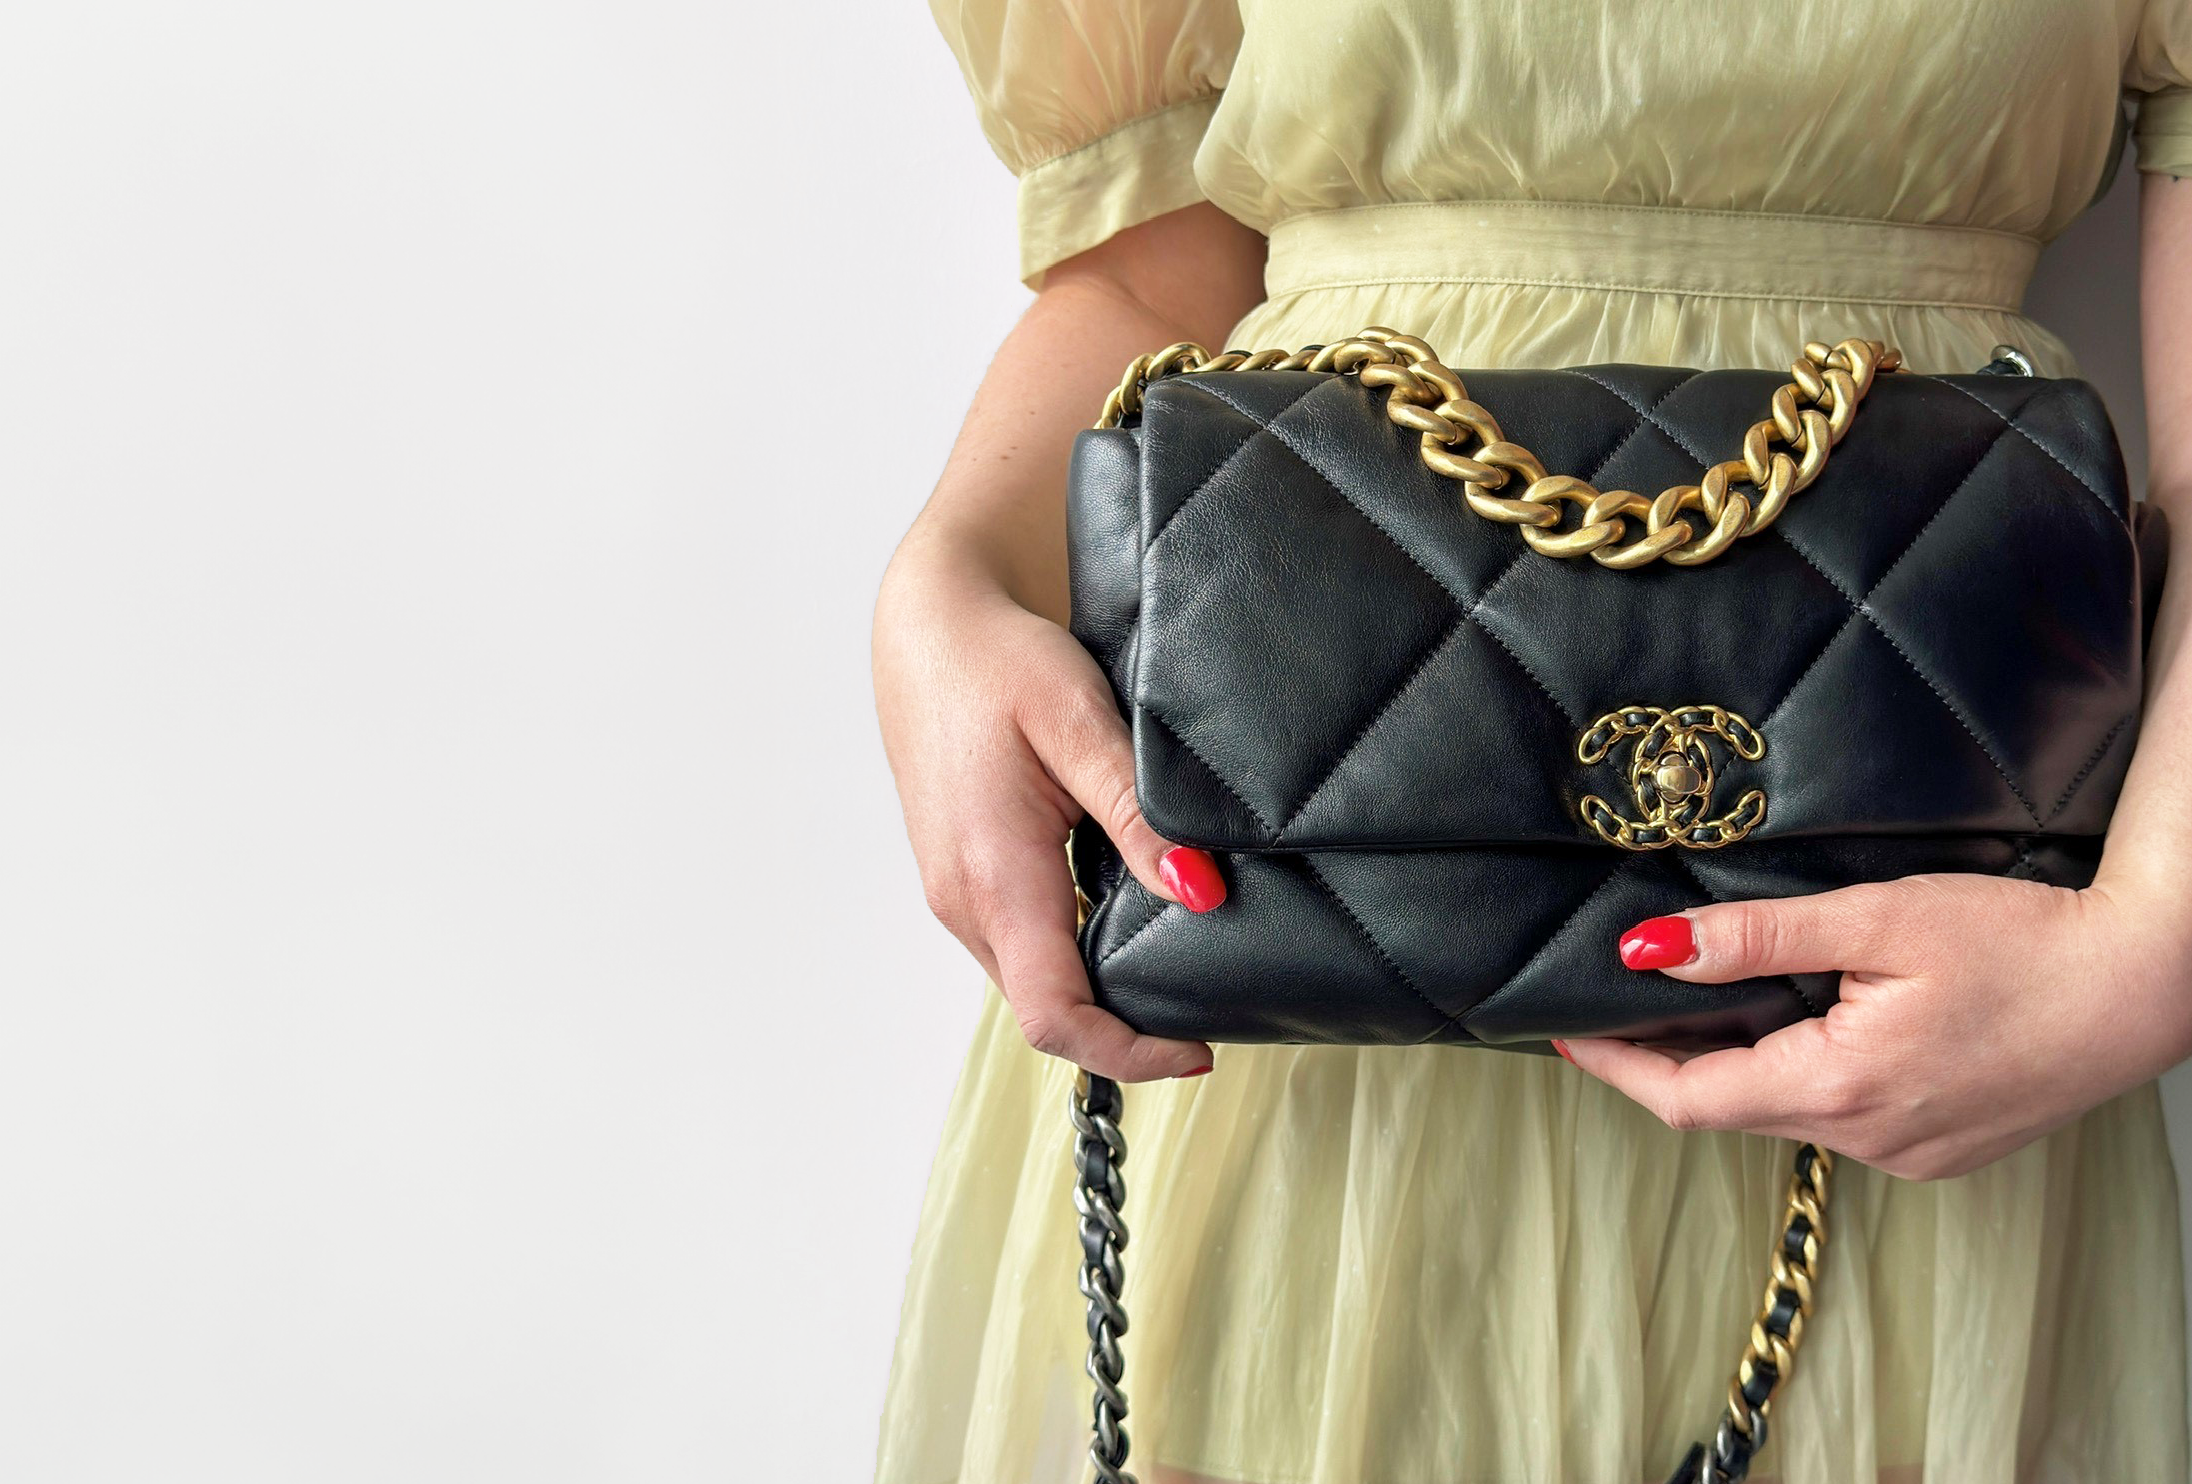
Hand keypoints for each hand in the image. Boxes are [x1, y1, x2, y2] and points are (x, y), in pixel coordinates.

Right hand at [874, 561, 1222, 1081]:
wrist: (930, 624)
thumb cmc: (997, 661)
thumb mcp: (1080, 724)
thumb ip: (1138, 816)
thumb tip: (1200, 892)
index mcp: (993, 875)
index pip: (1055, 1015)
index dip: (1129, 1053)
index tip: (1199, 1049)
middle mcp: (962, 899)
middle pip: (1047, 1010)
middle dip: (1125, 1028)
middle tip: (1206, 1002)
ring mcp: (954, 892)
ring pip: (1032, 980)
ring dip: (1098, 990)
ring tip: (1174, 958)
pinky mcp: (959, 876)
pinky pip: (1019, 944)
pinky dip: (1072, 952)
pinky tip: (1123, 913)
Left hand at [1555, 874, 2191, 1178]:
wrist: (2147, 983)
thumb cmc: (2023, 939)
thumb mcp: (1876, 920)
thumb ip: (1757, 939)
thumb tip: (1649, 950)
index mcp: (1841, 1088)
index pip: (1686, 1097)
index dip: (1614, 1066)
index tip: (1561, 1030)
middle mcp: (1870, 1141)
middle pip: (1729, 1108)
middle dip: (1662, 1061)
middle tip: (1609, 1007)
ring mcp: (1909, 1155)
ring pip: (1785, 1114)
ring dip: (1733, 1067)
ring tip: (1686, 1007)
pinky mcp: (1941, 1149)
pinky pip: (1840, 1118)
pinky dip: (1798, 1077)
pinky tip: (1795, 1027)